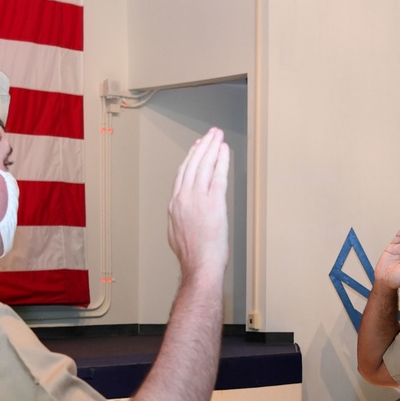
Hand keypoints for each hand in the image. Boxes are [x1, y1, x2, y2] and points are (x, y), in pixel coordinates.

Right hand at [167, 128, 230, 278]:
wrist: (199, 266)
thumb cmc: (193, 257)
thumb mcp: (177, 235)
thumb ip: (179, 219)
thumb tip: (183, 215)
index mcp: (174, 206)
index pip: (182, 175)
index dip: (190, 159)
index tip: (197, 147)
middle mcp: (183, 198)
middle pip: (192, 165)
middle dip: (202, 146)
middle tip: (210, 134)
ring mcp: (198, 199)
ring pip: (204, 166)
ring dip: (212, 147)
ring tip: (217, 135)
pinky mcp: (214, 203)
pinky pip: (218, 176)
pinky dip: (221, 160)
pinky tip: (225, 150)